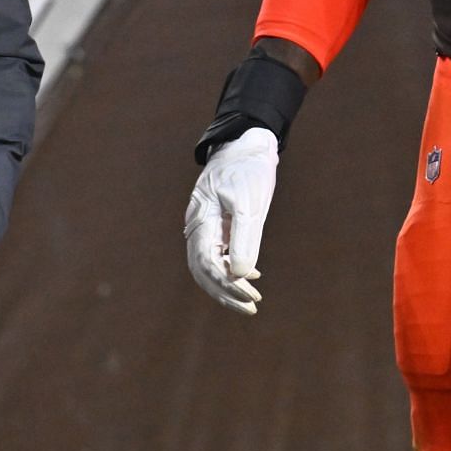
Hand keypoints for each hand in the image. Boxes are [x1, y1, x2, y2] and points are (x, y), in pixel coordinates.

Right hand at [185, 126, 278, 314]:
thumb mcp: (250, 203)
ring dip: (228, 285)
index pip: (206, 264)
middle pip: (202, 271)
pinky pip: (217, 254)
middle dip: (225, 293)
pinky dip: (231, 269)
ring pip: (208, 266)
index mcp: (201, 220)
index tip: (249, 299)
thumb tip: (239, 275)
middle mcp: (198, 226)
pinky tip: (251, 275)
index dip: (225, 287)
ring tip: (252, 298)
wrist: (247, 143)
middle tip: (252, 307)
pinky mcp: (216, 224)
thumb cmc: (248, 169)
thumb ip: (245, 238)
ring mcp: (205, 226)